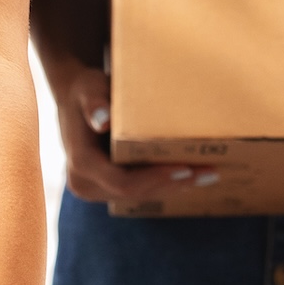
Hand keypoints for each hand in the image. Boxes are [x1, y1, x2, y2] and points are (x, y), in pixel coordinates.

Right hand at [47, 63, 229, 207]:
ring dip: (174, 187)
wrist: (74, 99)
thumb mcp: (88, 88)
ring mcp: (95, 189)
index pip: (123, 182)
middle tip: (209, 172)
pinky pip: (139, 191)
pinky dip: (165, 183)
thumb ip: (94, 101)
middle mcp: (84, 183)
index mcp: (81, 163)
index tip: (185, 169)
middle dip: (173, 184)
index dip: (155, 180)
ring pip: (140, 196)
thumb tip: (103, 119)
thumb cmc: (85, 90)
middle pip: (136, 193)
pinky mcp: (107, 188)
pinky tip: (191, 175)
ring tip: (207, 174)